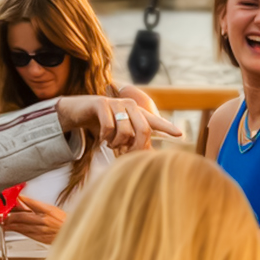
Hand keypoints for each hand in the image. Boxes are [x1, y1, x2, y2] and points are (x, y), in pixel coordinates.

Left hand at [4, 196, 66, 244]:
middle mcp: (43, 218)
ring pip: (21, 224)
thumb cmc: (64, 221)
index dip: (17, 199)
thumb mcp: (52, 209)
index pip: (30, 202)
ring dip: (8, 222)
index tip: (8, 197)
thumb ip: (37, 205)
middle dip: (9, 213)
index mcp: (47, 209)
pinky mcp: (38, 236)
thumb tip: (23, 200)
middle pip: (22, 215)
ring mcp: (40, 228)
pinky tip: (7, 227)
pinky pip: (24, 232)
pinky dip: (14, 229)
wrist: (71, 234)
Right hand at [55, 95, 181, 152]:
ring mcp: (116, 103)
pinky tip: (103, 137)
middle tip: (124, 154)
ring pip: (125, 131)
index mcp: (137, 113)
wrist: (79, 112)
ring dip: (116, 143)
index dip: (167, 128)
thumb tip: (148, 156)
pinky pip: (109, 127)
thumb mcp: (120, 133)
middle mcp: (130, 105)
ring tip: (110, 143)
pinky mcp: (102, 104)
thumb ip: (133, 140)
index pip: (155, 121)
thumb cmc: (103, 124)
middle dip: (135, 147)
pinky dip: (105, 137)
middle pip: (143, 130)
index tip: (180, 134)